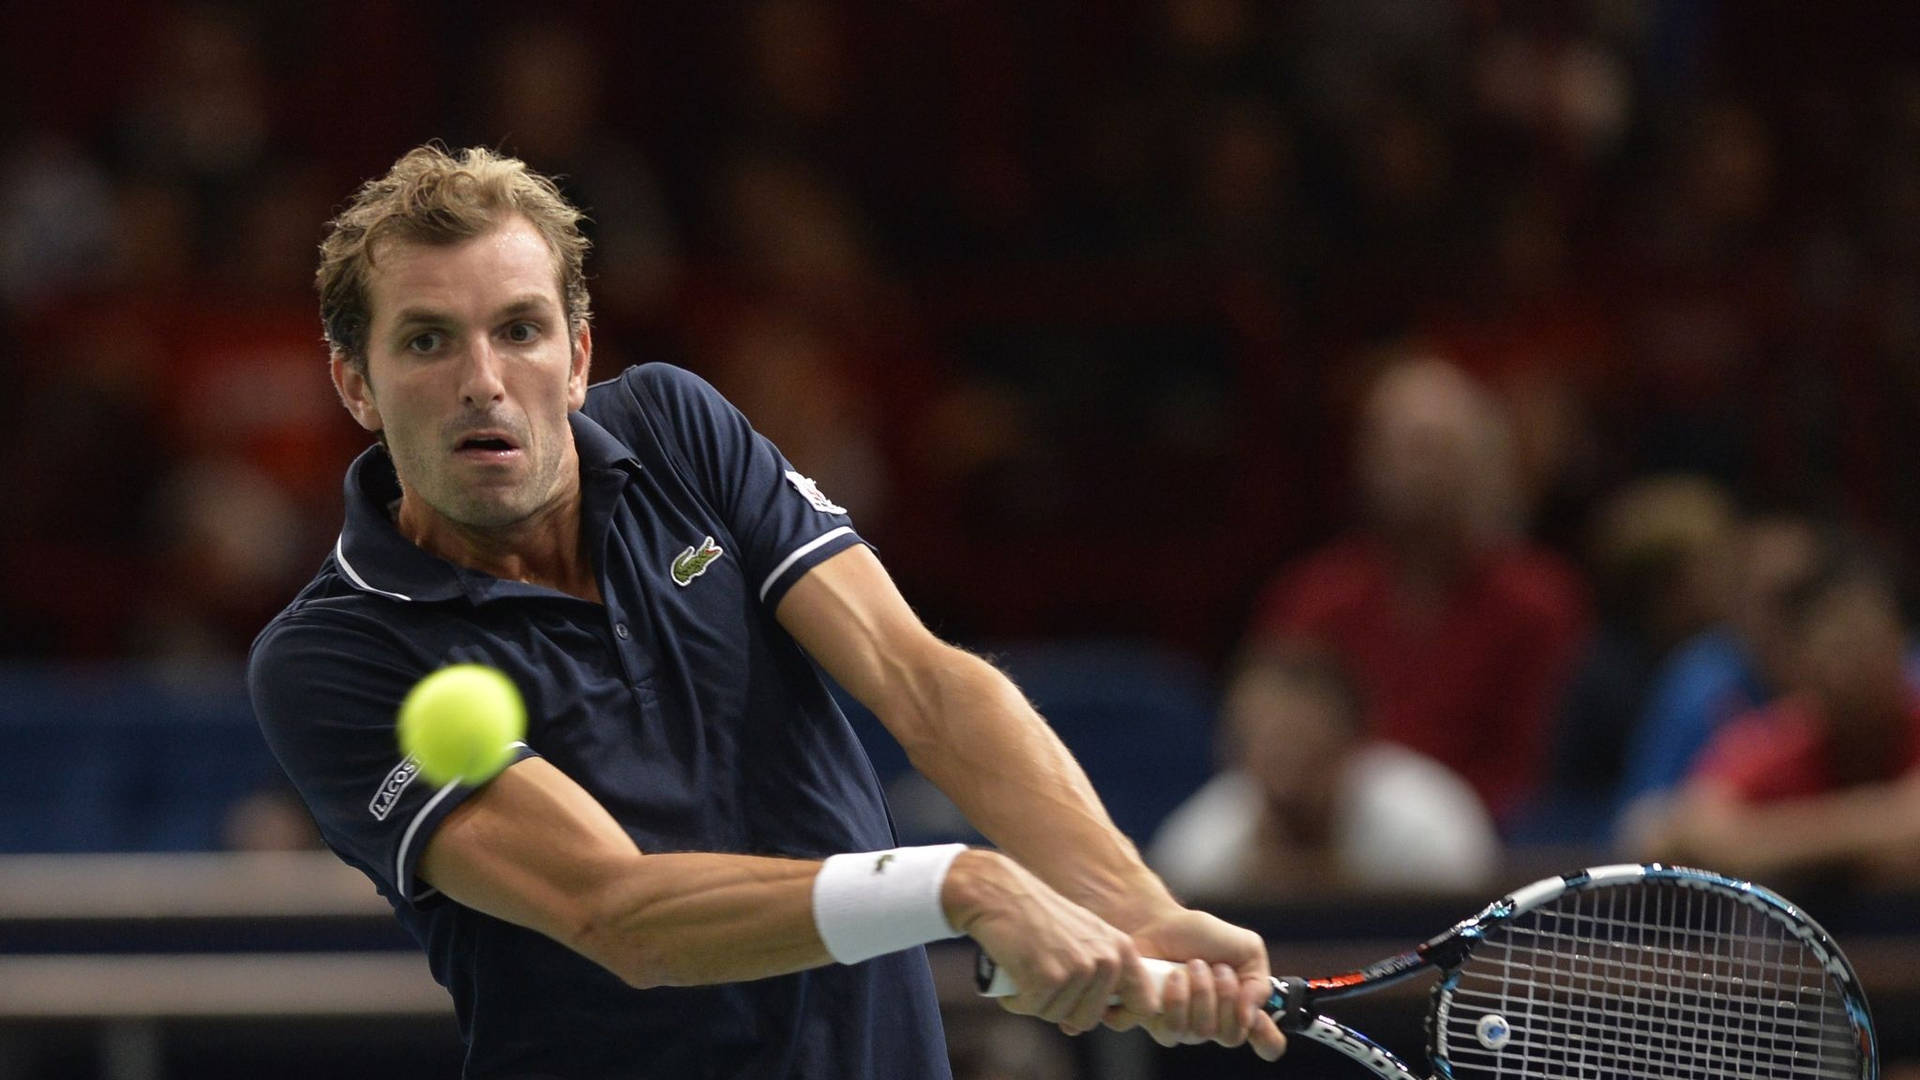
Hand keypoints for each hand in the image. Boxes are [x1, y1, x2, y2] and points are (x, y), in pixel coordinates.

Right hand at [943, 850, 1161, 1034]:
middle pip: (1087, 1019)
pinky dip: (1016, 999)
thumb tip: (1079, 1026)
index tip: (1097, 1011)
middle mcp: (1106, 960)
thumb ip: (1095, 974)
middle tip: (1041, 978)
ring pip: (1057, 1016)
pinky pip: (1032, 1009)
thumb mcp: (1082, 937)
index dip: (1121, 1017)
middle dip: (1060, 1008)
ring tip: (1026, 966)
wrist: (999, 892)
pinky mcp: (1049, 978)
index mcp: (1121, 949)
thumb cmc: (1034, 915)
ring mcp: (1079, 969)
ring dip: (1035, 1001)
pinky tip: (1012, 970)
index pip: (1145, 1004)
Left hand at [1112, 907, 1286, 1060]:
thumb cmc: (1201, 936)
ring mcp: (1182, 1026)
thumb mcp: (1246, 948)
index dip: (1268, 1039)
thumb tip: (1250, 1017)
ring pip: (1200, 1033)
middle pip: (1231, 1037)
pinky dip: (1172, 997)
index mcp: (1240, 1009)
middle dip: (1226, 997)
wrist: (1158, 922)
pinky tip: (1171, 975)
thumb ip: (1259, 982)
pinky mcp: (1152, 1021)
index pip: (1267, 1044)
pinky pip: (1168, 1028)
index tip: (1257, 1018)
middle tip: (1217, 968)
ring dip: (1200, 993)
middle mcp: (1213, 1023)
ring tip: (1193, 964)